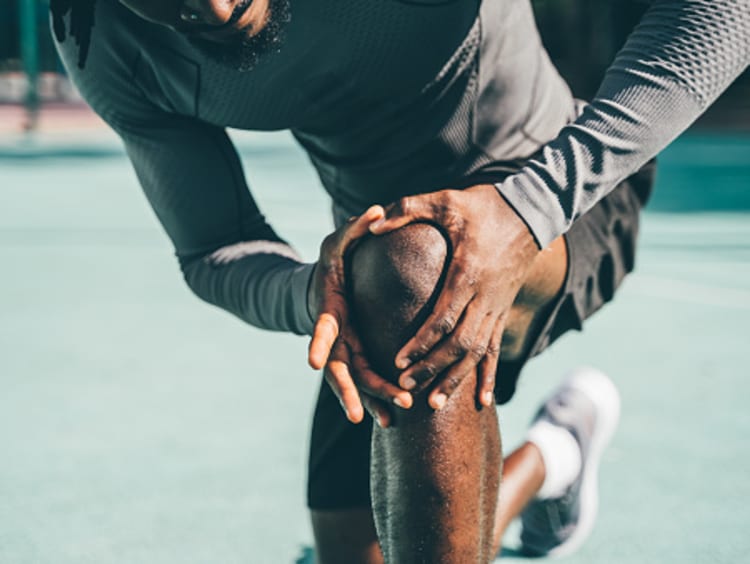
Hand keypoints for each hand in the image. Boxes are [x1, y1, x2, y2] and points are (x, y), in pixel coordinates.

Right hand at [308, 206, 413, 427]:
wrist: (328, 286)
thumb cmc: (334, 261)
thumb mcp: (339, 240)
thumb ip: (355, 227)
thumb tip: (379, 210)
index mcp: (329, 309)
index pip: (322, 328)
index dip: (319, 343)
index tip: (313, 362)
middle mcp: (335, 335)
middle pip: (339, 367)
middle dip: (352, 389)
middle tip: (363, 411)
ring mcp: (346, 349)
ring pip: (355, 381)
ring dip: (371, 400)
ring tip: (389, 421)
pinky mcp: (358, 355)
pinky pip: (367, 381)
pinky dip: (377, 398)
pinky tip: (393, 417)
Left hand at [369, 184, 539, 409]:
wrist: (532, 210)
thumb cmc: (484, 205)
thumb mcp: (445, 200)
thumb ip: (408, 209)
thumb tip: (373, 222)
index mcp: (468, 273)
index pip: (443, 318)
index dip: (421, 342)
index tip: (398, 360)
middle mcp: (485, 296)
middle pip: (459, 343)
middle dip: (432, 368)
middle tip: (406, 387)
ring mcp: (498, 307)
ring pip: (478, 352)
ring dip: (456, 378)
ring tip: (435, 403)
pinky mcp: (503, 311)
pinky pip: (497, 349)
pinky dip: (490, 376)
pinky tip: (484, 401)